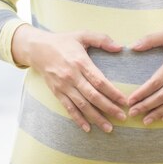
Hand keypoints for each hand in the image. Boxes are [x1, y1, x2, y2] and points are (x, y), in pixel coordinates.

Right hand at [11, 25, 127, 132]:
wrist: (37, 48)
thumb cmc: (63, 41)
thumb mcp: (82, 35)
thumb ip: (101, 39)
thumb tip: (120, 47)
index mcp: (80, 62)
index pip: (99, 81)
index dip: (113, 93)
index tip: (125, 101)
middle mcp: (72, 76)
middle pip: (93, 96)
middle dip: (109, 108)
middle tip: (122, 117)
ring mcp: (63, 86)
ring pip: (82, 105)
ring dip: (96, 118)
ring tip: (109, 128)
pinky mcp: (56, 92)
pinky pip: (68, 108)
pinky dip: (78, 119)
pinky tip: (87, 128)